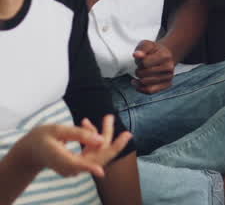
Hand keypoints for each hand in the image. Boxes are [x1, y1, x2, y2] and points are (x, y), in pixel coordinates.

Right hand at [12, 117, 130, 178]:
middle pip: (97, 158)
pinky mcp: (80, 163)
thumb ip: (79, 134)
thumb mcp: (58, 130)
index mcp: (60, 159)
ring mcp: (76, 167)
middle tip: (128, 133)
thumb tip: (101, 140)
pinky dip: (93, 138)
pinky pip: (92, 151)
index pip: (77, 165)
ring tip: (108, 117)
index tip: (99, 172)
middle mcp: (70, 167)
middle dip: (113, 144)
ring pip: (98, 153)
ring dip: (105, 135)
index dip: (89, 168)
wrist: (31, 150)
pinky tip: (86, 123)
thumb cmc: (42, 138)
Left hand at [132, 41, 175, 93]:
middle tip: (141, 67)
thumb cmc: (154, 51)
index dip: (139, 62)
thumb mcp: (146, 45)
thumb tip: (137, 55)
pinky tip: (138, 84)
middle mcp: (169, 67)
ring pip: (146, 83)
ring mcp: (169, 76)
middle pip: (144, 74)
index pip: (145, 63)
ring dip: (139, 79)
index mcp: (165, 56)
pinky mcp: (167, 84)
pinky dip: (141, 89)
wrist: (166, 55)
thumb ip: (141, 48)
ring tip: (140, 74)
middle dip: (138, 71)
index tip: (142, 60)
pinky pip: (150, 91)